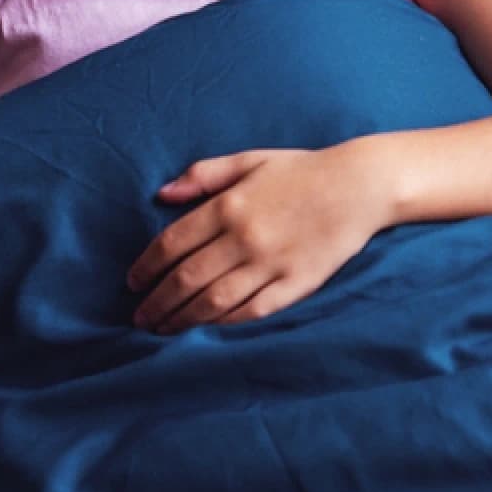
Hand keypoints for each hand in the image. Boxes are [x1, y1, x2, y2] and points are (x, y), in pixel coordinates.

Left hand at [127, 143, 397, 333]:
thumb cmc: (299, 170)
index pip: (172, 243)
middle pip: (186, 278)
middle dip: (158, 302)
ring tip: (163, 330)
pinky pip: (252, 310)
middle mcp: (244, 237)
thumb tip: (161, 194)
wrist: (359, 186)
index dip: (146, 267)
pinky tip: (205, 329)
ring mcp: (271, 263)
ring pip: (214, 300)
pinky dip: (223, 323)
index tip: (132, 284)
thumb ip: (202, 176)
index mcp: (228, 205)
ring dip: (183, 319)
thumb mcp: (247, 161)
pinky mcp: (297, 284)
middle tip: (139, 319)